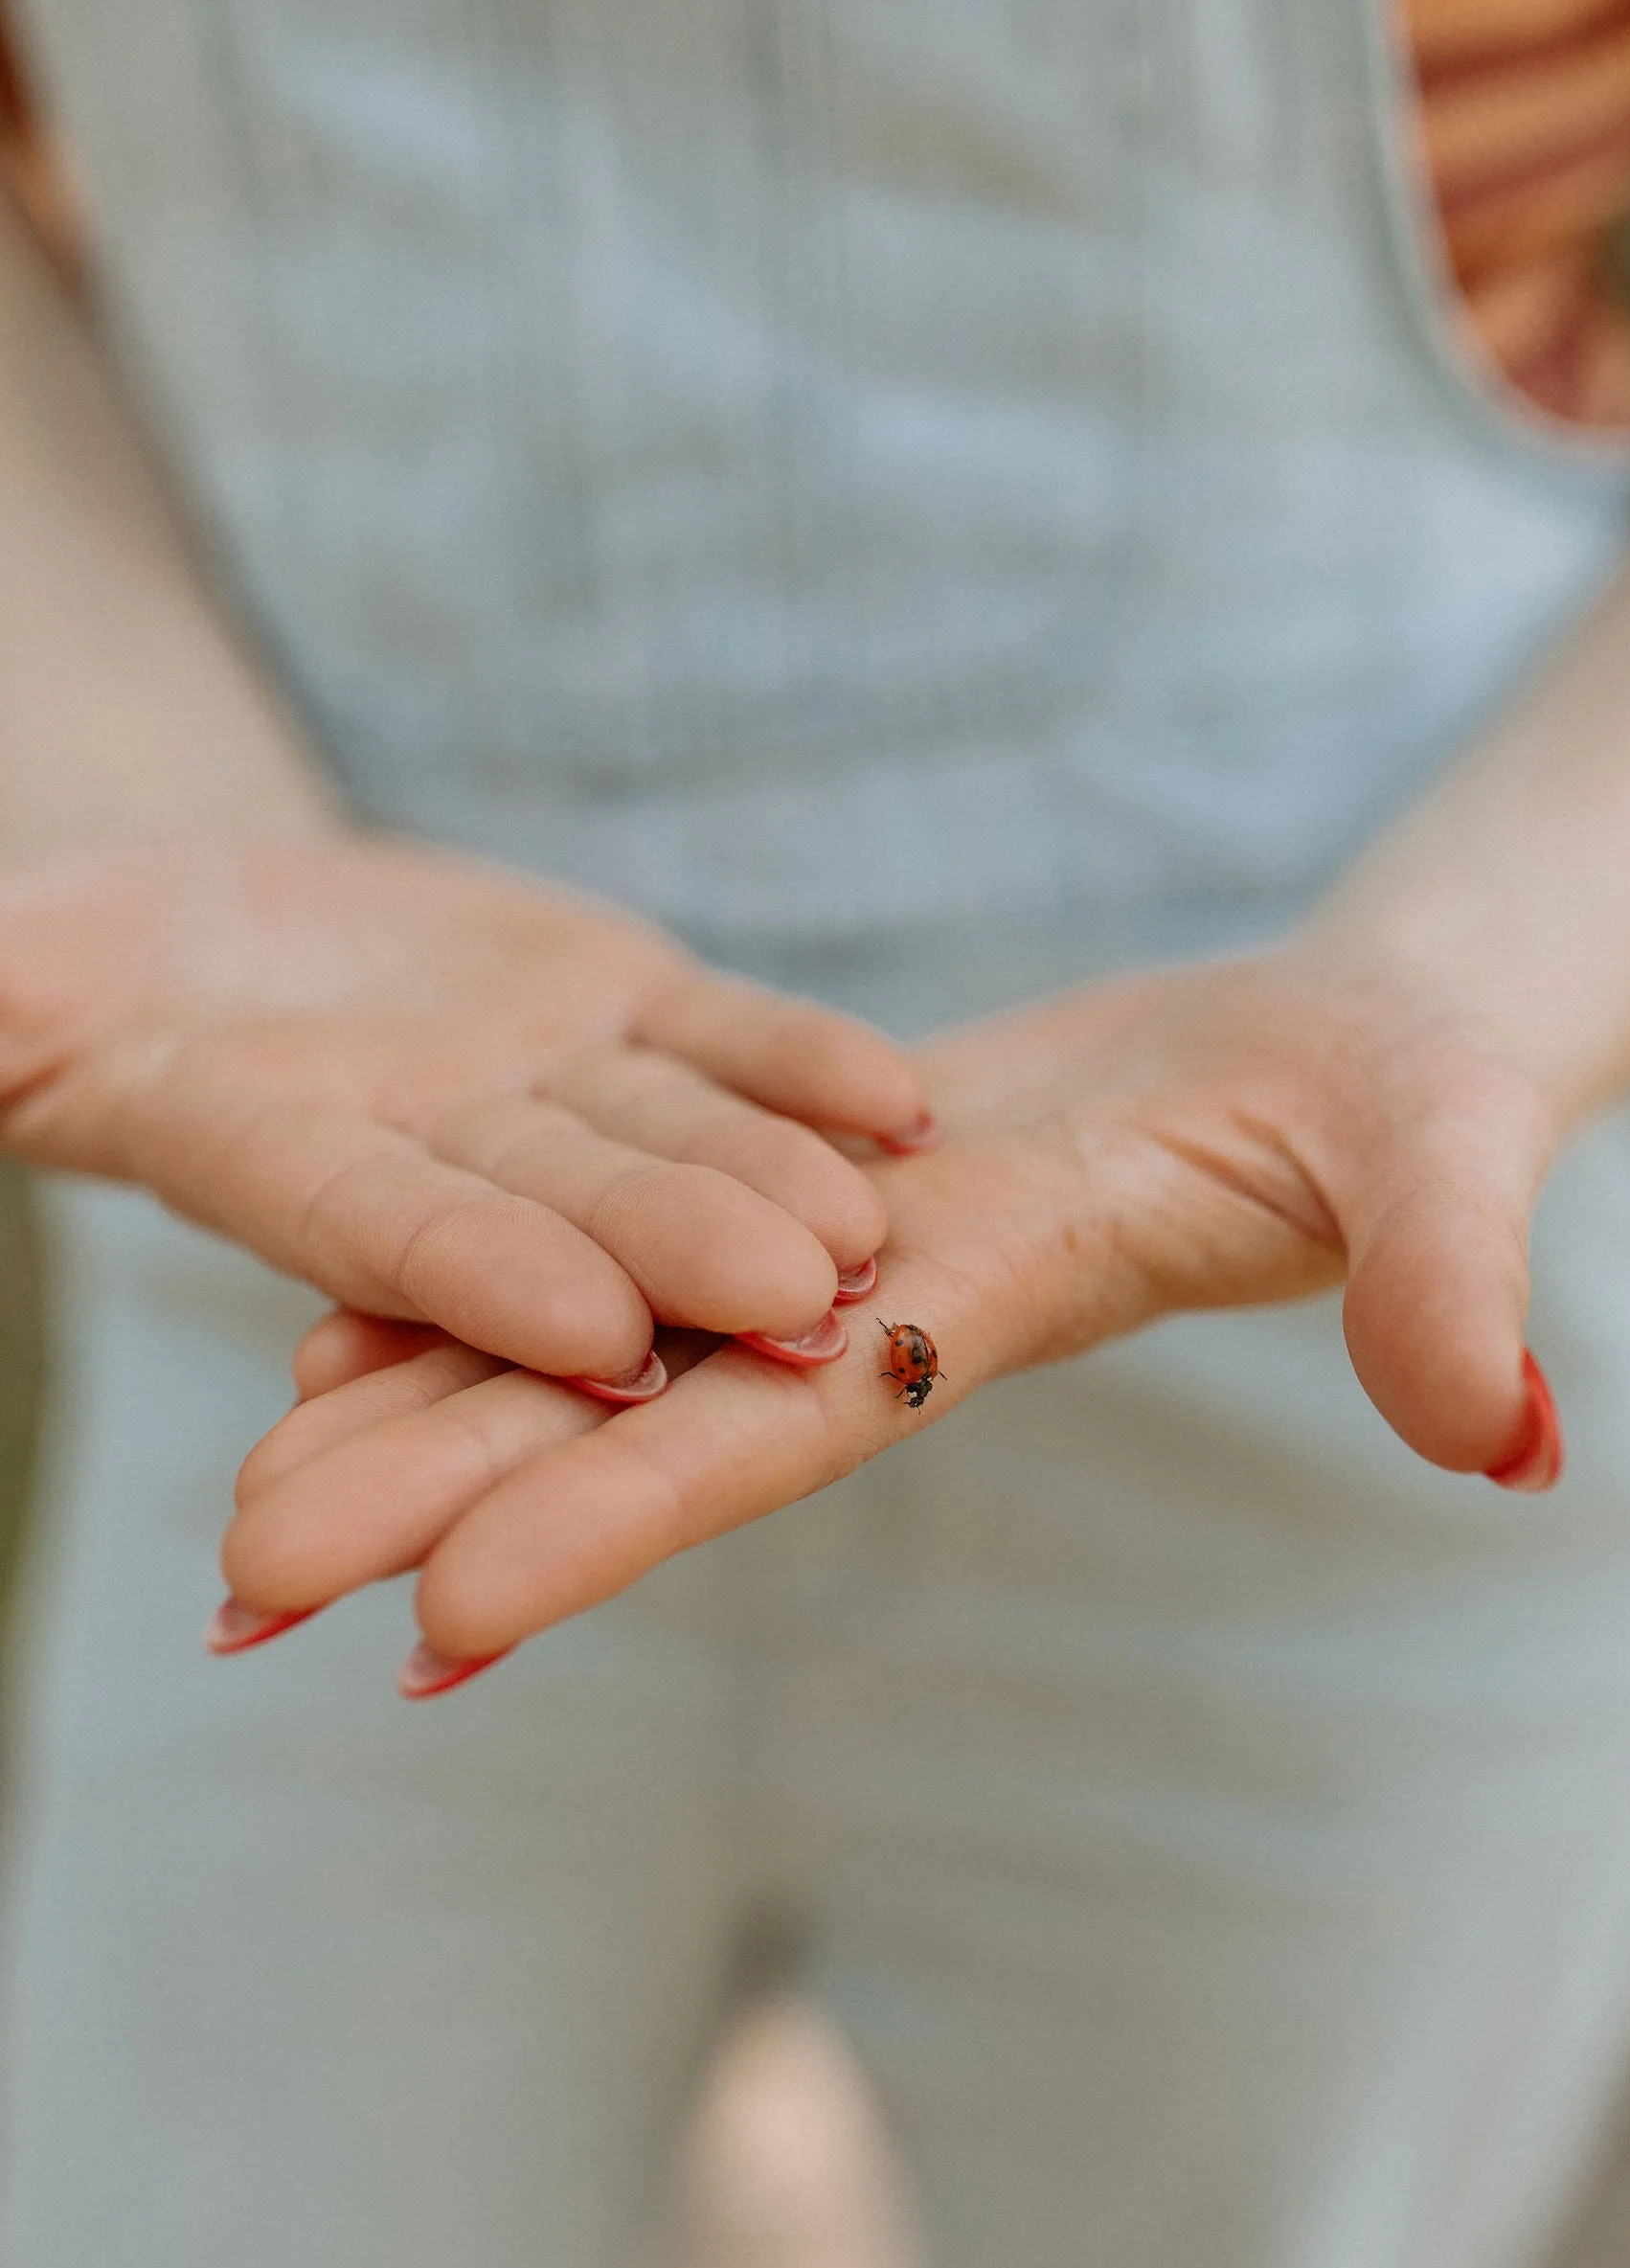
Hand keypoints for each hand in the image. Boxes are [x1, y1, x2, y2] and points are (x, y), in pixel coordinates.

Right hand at [0, 833, 932, 1376]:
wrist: (193, 939)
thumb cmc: (55, 974)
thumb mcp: (4, 991)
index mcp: (270, 1158)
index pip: (388, 1234)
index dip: (487, 1278)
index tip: (592, 1328)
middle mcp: (431, 1150)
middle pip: (565, 1208)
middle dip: (681, 1259)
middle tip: (797, 1308)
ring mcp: (536, 1083)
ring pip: (668, 1138)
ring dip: (772, 1184)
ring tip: (871, 1229)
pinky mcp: (610, 1008)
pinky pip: (720, 1038)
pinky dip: (804, 1063)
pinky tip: (901, 1102)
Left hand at [219, 925, 1566, 1685]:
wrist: (1351, 1057)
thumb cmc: (1414, 1104)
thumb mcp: (1456, 1155)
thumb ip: (1459, 1280)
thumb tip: (1511, 1439)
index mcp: (991, 1303)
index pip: (781, 1427)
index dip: (619, 1518)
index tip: (441, 1621)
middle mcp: (880, 1305)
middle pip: (637, 1416)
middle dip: (444, 1501)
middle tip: (234, 1597)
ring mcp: (840, 1252)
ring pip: (606, 1339)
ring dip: (426, 1415)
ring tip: (246, 1502)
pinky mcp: (820, 1188)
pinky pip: (632, 1243)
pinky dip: (496, 1288)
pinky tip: (350, 1331)